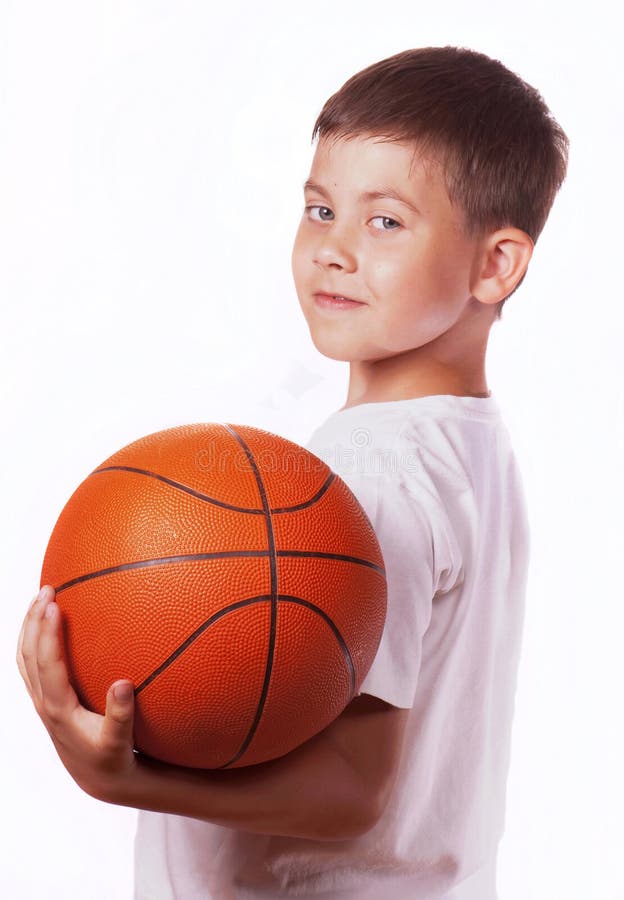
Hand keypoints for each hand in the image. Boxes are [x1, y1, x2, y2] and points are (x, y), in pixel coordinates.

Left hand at [16, 585, 138, 802]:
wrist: (98, 778)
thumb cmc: (112, 758)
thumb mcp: (119, 741)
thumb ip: (120, 715)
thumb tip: (122, 683)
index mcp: (58, 709)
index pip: (46, 664)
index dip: (47, 633)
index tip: (53, 605)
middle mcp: (43, 703)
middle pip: (27, 654)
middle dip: (33, 620)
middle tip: (47, 588)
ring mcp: (41, 701)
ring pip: (24, 658)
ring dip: (29, 627)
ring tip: (42, 598)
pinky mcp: (46, 700)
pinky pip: (32, 664)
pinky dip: (35, 640)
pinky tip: (50, 624)